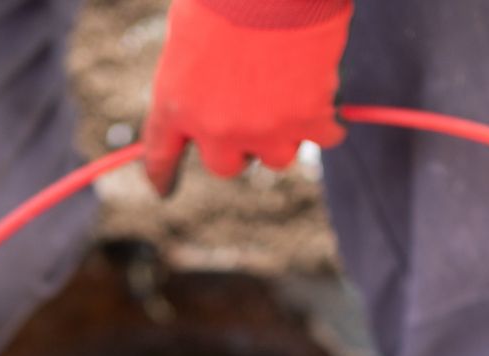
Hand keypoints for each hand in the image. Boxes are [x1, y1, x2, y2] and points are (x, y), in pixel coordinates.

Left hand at [143, 0, 350, 194]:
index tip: (164, 189)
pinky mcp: (308, 120)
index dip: (162, 174)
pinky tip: (326, 99)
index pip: (161, 153)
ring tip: (291, 96)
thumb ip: (194, 76)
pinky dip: (328, 121)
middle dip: (239, 145)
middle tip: (253, 117)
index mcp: (176, 102)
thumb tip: (212, 97)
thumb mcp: (189, 33)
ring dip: (284, 133)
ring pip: (277, 157)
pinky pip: (325, 137)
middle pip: (226, 165)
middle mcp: (216, 127)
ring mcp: (263, 128)